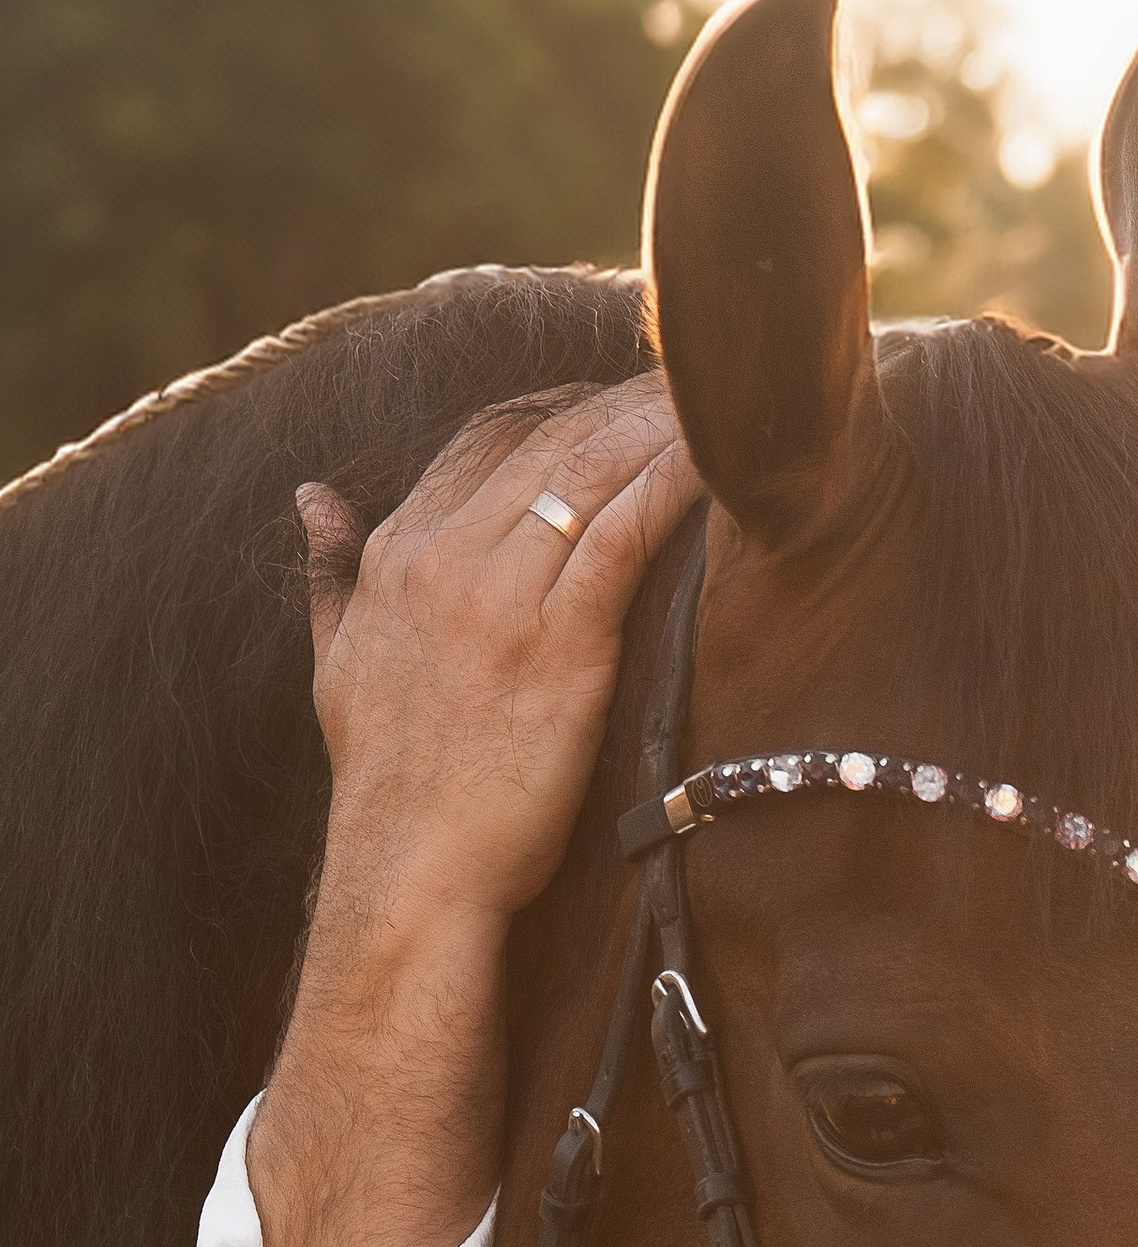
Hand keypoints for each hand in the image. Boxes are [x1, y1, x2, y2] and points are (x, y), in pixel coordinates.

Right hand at [297, 373, 696, 939]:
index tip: (614, 400)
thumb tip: (310, 499)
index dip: (559, 407)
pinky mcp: (561, 641)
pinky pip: (624, 535)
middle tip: (687, 380)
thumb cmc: (386, 780)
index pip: (484, 438)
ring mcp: (503, 596)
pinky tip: (715, 458)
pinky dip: (672, 486)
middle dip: (621, 400)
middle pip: (547, 439)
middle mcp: (445, 558)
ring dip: (656, 425)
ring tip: (718, 398)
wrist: (410, 866)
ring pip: (589, 472)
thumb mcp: (336, 662)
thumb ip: (330, 573)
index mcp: (398, 554)